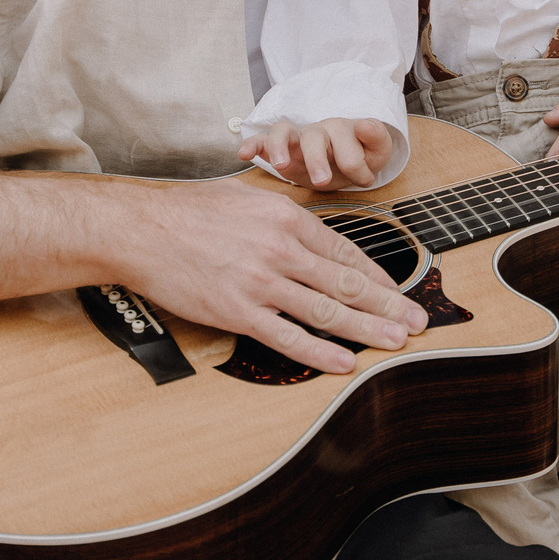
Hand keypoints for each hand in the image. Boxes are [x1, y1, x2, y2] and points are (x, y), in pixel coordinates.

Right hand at [117, 179, 427, 373]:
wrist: (142, 230)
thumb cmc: (189, 211)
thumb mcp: (246, 197)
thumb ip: (283, 215)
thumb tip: (311, 230)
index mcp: (286, 219)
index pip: (345, 250)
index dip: (377, 275)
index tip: (397, 290)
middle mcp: (280, 250)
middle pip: (346, 282)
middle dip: (388, 305)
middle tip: (417, 321)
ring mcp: (261, 283)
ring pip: (326, 310)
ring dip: (367, 330)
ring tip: (396, 342)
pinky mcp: (238, 312)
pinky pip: (287, 337)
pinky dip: (320, 352)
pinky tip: (345, 362)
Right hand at [236, 117, 396, 190]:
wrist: (345, 161)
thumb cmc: (359, 155)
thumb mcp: (377, 151)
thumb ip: (377, 138)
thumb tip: (364, 124)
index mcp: (342, 131)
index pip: (347, 141)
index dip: (357, 164)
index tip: (364, 180)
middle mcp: (317, 131)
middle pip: (313, 136)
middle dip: (317, 159)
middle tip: (322, 181)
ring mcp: (296, 139)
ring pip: (283, 132)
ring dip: (280, 147)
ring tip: (281, 166)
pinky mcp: (278, 150)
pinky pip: (261, 141)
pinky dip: (252, 144)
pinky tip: (244, 153)